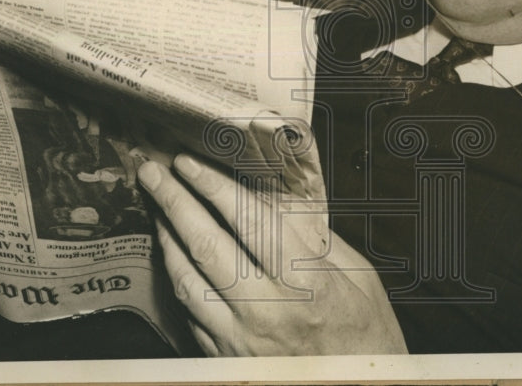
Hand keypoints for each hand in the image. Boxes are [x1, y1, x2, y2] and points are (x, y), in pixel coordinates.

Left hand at [137, 145, 406, 355]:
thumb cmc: (368, 337)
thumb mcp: (360, 277)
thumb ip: (315, 240)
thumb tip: (275, 204)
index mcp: (304, 282)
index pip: (247, 220)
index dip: (214, 186)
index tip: (191, 163)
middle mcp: (266, 310)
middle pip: (205, 244)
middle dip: (174, 201)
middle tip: (153, 172)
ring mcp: (239, 339)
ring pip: (186, 279)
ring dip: (166, 238)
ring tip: (157, 207)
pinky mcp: (224, 358)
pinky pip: (189, 311)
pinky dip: (176, 276)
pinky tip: (172, 254)